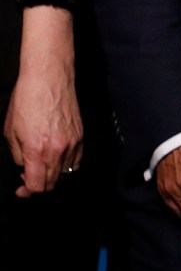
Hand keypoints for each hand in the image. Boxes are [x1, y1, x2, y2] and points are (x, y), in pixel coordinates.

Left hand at [4, 6, 83, 196]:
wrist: (48, 78)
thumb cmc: (27, 99)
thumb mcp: (10, 131)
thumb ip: (18, 154)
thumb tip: (24, 166)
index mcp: (37, 150)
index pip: (38, 185)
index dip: (28, 191)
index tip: (22, 189)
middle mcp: (58, 149)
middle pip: (52, 183)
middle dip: (39, 185)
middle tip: (29, 179)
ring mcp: (73, 142)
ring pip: (66, 173)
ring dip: (53, 176)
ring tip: (43, 168)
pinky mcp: (81, 135)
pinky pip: (76, 160)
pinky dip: (67, 165)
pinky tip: (57, 159)